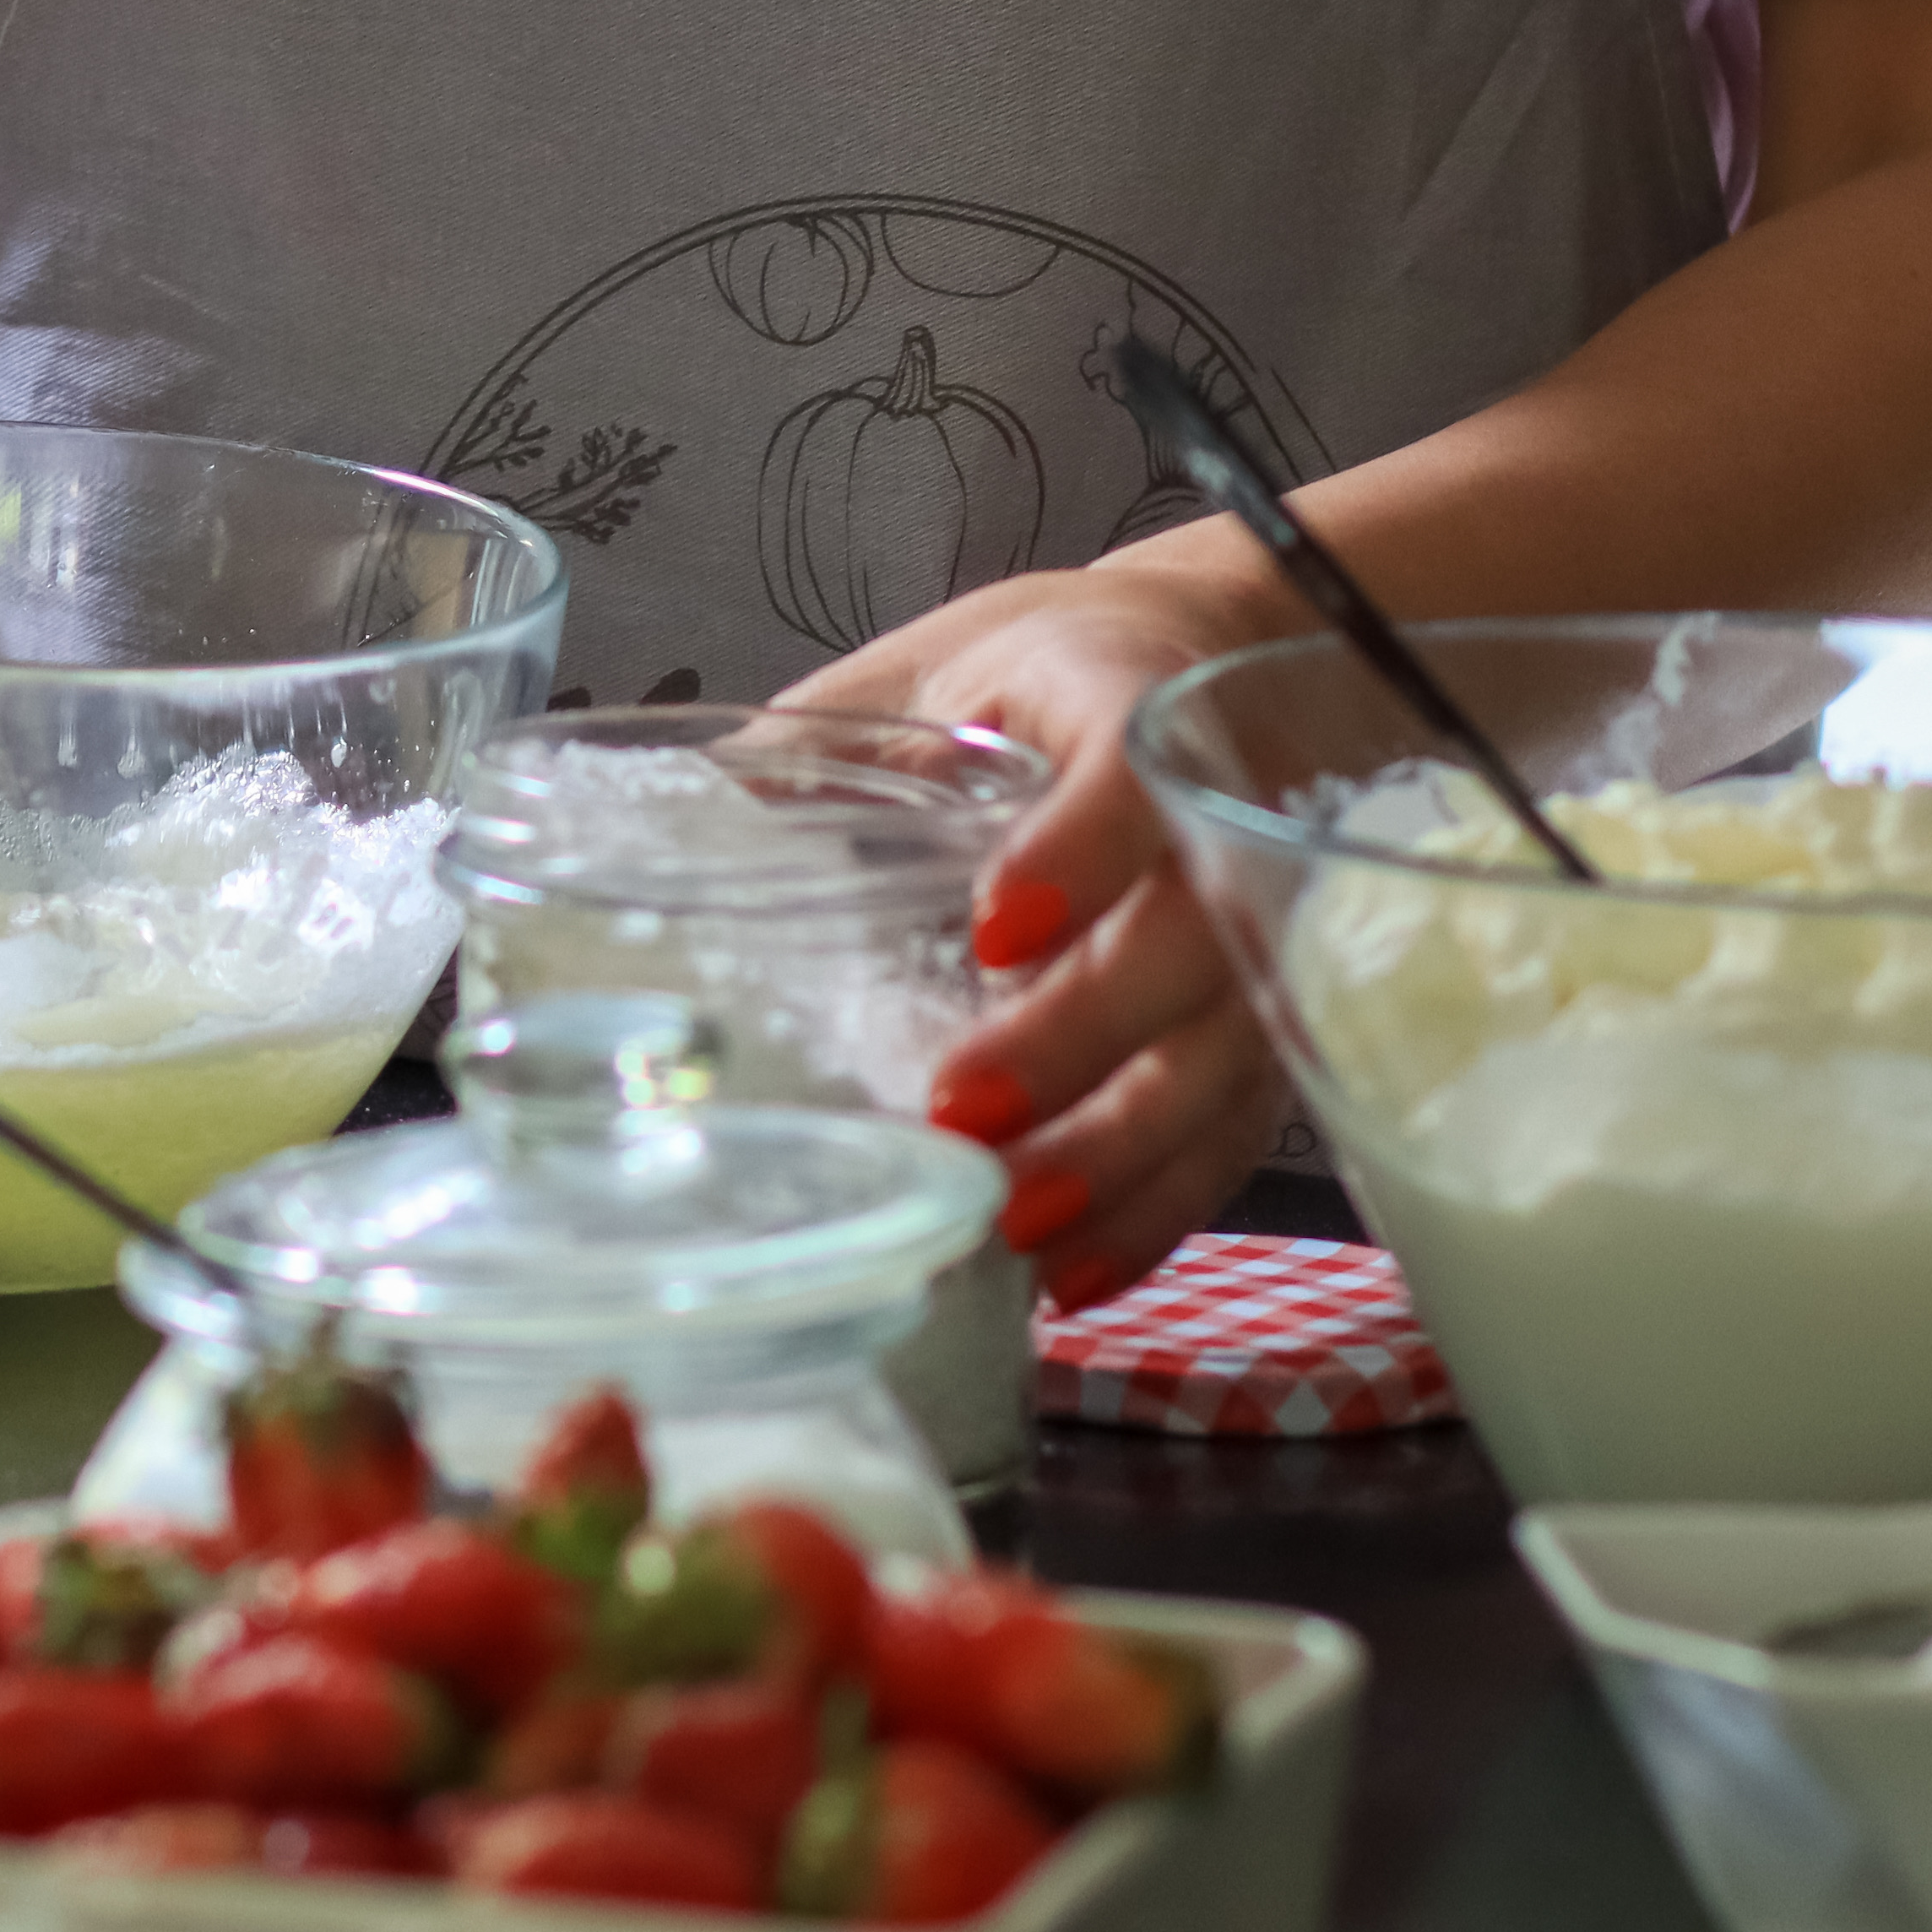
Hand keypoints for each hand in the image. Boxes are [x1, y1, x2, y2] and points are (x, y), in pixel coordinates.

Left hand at [779, 544, 1299, 1310]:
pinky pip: (1229, 1131)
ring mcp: (1263, 935)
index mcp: (1128, 705)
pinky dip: (1157, 1211)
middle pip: (1188, 947)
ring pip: (1224, 1061)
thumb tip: (667, 822)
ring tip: (1016, 1228)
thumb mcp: (929, 671)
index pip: (1131, 780)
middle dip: (1079, 1041)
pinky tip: (1074, 1274)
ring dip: (1122, 1159)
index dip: (1078, 855)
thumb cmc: (1039, 674)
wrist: (1196, 657)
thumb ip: (822, 746)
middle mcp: (1222, 825)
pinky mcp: (1264, 1026)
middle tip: (960, 1112)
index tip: (995, 927)